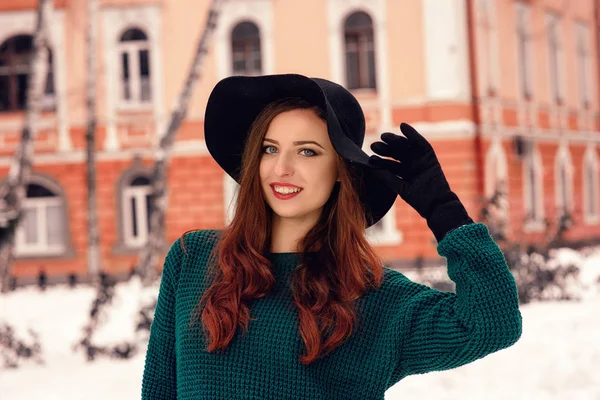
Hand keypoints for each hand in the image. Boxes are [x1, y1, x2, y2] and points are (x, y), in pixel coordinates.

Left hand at [368, 123, 472, 242]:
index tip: (370, 157)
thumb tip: (372, 170)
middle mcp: (410, 165)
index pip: (389, 164)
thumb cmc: (420, 200)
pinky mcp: (429, 156)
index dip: (380, 160)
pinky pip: (421, 143)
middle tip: (374, 145)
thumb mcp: (401, 188)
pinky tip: (403, 127)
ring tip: (384, 136)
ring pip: (406, 147)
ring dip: (395, 140)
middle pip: (396, 153)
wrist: (438, 204)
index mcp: (403, 173)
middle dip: (385, 148)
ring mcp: (420, 160)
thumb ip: (388, 178)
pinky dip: (413, 134)